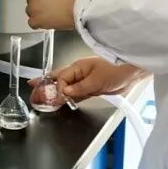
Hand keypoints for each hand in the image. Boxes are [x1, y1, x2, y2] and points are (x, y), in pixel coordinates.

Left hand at [26, 0, 84, 30]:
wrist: (81, 6)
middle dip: (39, 4)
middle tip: (51, 8)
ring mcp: (33, 5)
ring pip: (30, 11)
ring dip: (38, 14)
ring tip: (52, 15)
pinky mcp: (35, 19)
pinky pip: (32, 23)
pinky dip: (39, 24)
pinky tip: (48, 22)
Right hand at [30, 56, 145, 103]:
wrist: (134, 71)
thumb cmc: (117, 68)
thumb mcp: (97, 79)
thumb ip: (80, 87)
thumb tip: (64, 92)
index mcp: (79, 67)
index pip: (61, 78)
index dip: (57, 88)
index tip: (58, 97)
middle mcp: (80, 73)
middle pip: (59, 80)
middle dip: (47, 85)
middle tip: (33, 90)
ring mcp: (86, 81)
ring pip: (67, 87)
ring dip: (57, 93)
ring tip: (44, 98)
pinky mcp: (92, 88)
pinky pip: (77, 93)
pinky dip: (69, 97)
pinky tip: (63, 101)